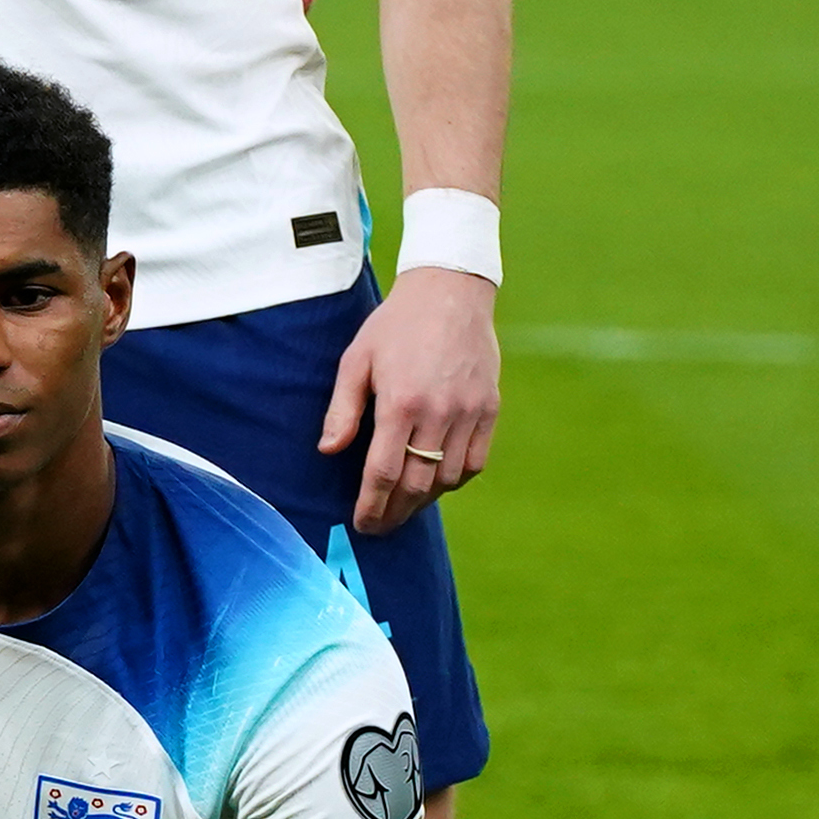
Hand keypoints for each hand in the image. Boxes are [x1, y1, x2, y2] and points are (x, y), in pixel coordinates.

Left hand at [321, 266, 500, 537]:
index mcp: (400, 403)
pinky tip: (437, 483)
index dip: (372, 505)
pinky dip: (456, 480)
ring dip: (425, 500)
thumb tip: (328, 451)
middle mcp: (439, 412)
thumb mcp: (355, 360)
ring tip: (403, 507)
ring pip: (449, 478)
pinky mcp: (490, 408)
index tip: (361, 523)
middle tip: (379, 525)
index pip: (384, 473)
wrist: (450, 294)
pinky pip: (476, 461)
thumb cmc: (394, 325)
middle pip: (419, 484)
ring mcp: (470, 412)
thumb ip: (343, 410)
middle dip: (395, 512)